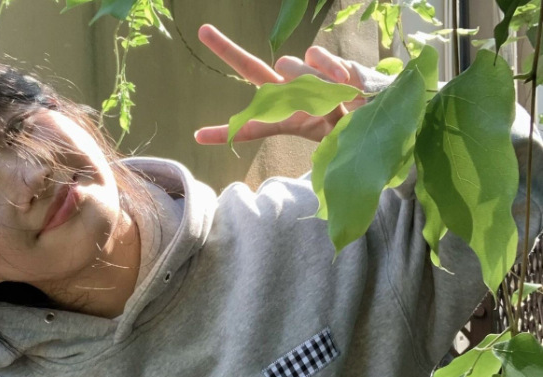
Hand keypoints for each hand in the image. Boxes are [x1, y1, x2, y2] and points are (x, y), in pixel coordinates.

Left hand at [194, 24, 365, 144]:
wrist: (384, 118)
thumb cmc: (352, 132)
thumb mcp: (327, 139)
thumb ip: (308, 119)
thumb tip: (289, 76)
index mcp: (286, 118)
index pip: (251, 126)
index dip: (225, 133)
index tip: (197, 136)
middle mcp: (291, 94)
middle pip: (253, 69)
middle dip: (228, 51)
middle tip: (204, 31)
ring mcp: (307, 76)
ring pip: (288, 66)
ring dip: (304, 82)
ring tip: (331, 100)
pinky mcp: (326, 65)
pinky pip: (316, 59)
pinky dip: (327, 70)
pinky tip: (343, 84)